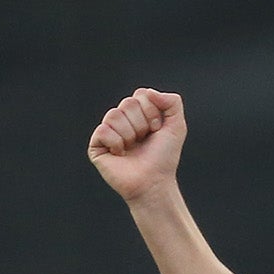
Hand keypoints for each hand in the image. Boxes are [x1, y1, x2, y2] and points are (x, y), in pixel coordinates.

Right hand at [89, 89, 186, 205]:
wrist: (154, 181)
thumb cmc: (164, 157)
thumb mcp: (177, 126)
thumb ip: (172, 102)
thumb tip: (148, 91)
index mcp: (138, 113)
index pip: (140, 94)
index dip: (152, 112)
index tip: (157, 130)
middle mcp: (121, 119)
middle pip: (127, 103)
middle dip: (141, 123)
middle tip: (144, 140)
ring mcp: (108, 131)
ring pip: (114, 114)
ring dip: (129, 134)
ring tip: (132, 148)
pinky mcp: (97, 145)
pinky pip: (103, 130)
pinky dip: (116, 143)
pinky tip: (120, 154)